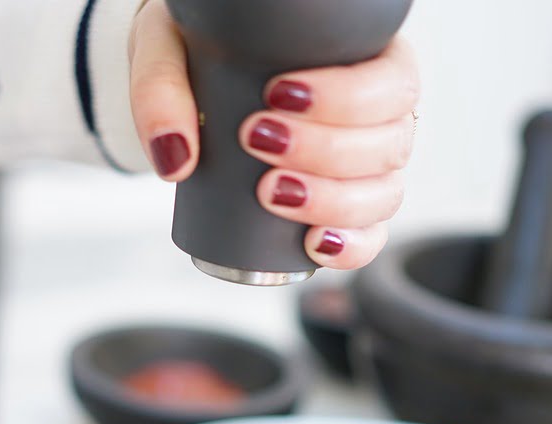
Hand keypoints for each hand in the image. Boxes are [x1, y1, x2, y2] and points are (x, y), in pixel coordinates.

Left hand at [128, 0, 419, 270]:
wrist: (185, 79)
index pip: (390, 81)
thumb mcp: (168, 47)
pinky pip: (369, 236)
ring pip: (383, 193)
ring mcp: (365, 166)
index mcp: (363, 56)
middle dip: (325, 150)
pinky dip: (348, 247)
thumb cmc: (194, 49)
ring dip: (331, 200)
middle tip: (257, 139)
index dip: (349, 96)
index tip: (278, 94)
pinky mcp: (344, 208)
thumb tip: (177, 158)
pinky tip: (313, 244)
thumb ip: (162, 90)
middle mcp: (377, 113)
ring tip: (269, 191)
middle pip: (389, 143)